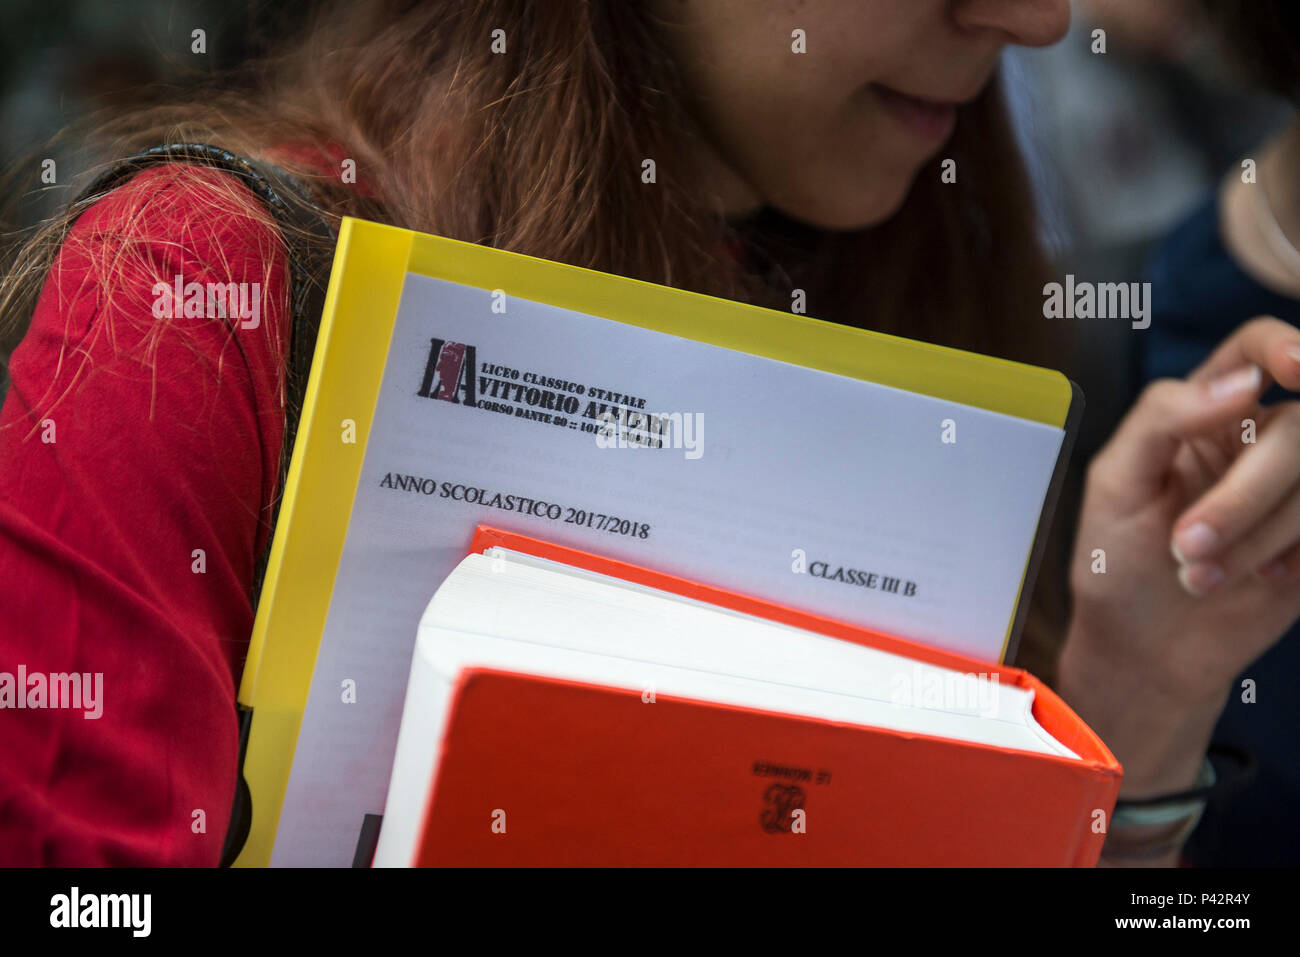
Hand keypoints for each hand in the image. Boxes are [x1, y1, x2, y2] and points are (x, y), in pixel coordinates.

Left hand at [1060, 317, 1299, 799]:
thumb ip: (1163, 418)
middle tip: (1185, 544)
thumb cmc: (1117, 564)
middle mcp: (1259, 441)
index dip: (1286, 347)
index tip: (1295, 369)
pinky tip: (1257, 581)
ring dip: (1256, 535)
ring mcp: (1296, 490)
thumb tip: (1242, 383)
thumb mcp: (1114, 483)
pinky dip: (1291, 555)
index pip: (1259, 349)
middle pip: (1295, 428)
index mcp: (1205, 412)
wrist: (1145, 652)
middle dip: (1243, 494)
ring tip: (1198, 575)